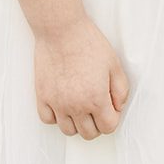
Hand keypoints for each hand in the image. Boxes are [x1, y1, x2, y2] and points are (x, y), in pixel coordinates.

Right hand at [35, 17, 130, 139]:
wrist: (61, 29)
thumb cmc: (88, 43)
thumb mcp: (114, 63)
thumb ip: (121, 90)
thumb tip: (118, 107)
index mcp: (96, 99)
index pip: (108, 128)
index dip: (112, 118)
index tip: (110, 107)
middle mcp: (76, 106)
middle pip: (88, 134)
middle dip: (96, 123)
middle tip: (96, 106)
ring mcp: (57, 103)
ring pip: (68, 131)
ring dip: (77, 122)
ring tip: (80, 105)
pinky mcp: (42, 96)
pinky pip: (48, 119)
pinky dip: (56, 116)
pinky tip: (62, 103)